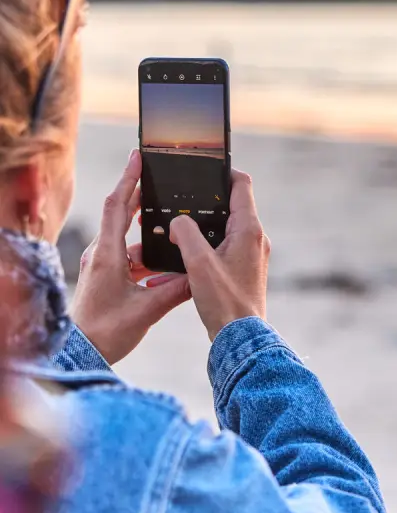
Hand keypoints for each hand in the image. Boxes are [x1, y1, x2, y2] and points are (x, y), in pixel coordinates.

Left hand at [71, 149, 190, 363]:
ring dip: (150, 237)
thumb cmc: (105, 332)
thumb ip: (176, 291)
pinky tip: (163, 269)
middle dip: (141, 196)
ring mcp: (102, 265)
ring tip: (173, 235)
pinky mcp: (105, 277)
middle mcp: (102, 254)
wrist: (80, 355)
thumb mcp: (147, 310)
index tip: (139, 157)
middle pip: (122, 214)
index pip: (117, 205)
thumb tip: (200, 276)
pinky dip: (146, 257)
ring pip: (129, 240)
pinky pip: (128, 257)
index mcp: (108, 254)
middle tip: (160, 178)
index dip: (129, 179)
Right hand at [169, 170, 269, 340]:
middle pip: (234, 206)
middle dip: (209, 202)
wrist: (240, 339)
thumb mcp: (198, 263)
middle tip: (185, 202)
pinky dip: (211, 245)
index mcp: (248, 229)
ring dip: (207, 226)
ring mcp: (254, 255)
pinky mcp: (247, 269)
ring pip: (229, 228)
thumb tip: (177, 221)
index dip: (223, 173)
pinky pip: (229, 246)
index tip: (204, 170)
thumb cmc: (224, 301)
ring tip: (183, 229)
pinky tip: (191, 256)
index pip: (241, 185)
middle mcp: (256, 238)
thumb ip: (185, 234)